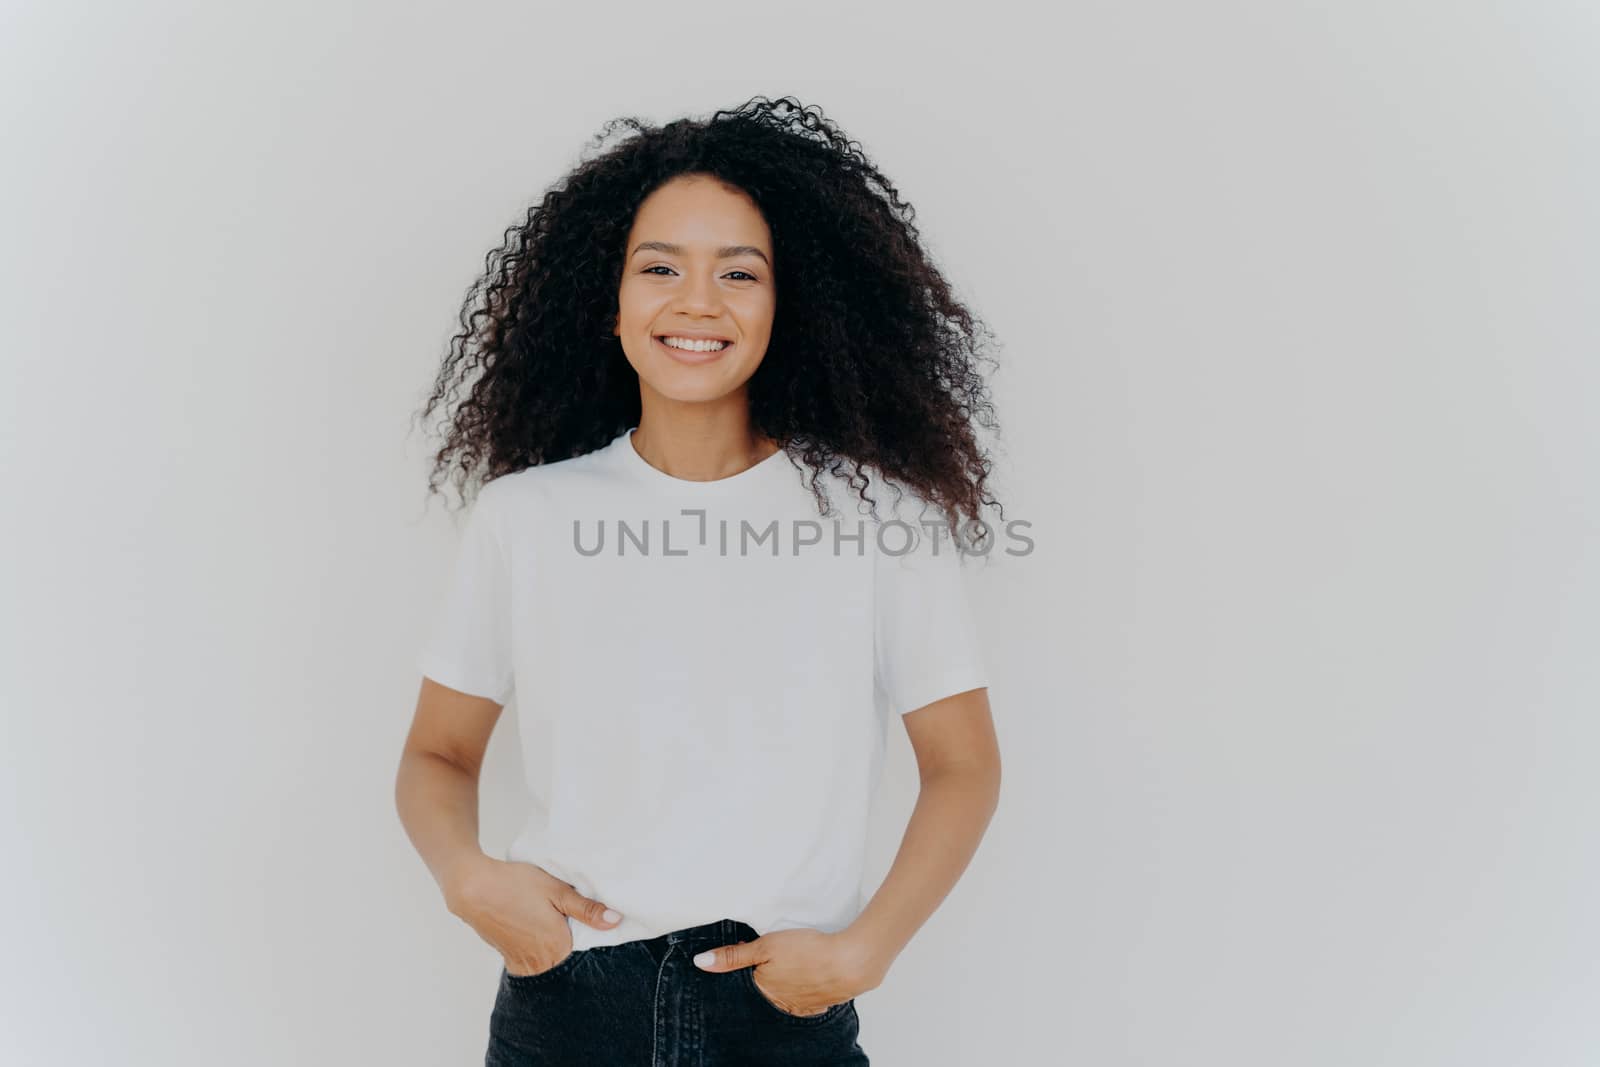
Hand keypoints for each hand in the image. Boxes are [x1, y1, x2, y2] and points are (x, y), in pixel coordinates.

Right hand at [444, 856, 623, 976]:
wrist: (473, 888)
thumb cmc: (516, 884)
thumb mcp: (557, 890)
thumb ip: (587, 909)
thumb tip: (615, 921)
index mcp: (558, 946)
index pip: (585, 951)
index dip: (588, 935)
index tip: (583, 920)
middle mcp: (541, 962)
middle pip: (566, 959)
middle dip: (570, 943)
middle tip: (563, 918)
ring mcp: (523, 963)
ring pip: (548, 962)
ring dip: (552, 947)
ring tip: (546, 922)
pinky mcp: (508, 959)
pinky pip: (531, 962)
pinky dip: (536, 950)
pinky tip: (533, 928)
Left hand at [690, 927, 880, 1016]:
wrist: (852, 961)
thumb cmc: (808, 951)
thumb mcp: (766, 946)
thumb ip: (733, 956)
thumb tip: (700, 962)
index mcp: (765, 992)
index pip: (746, 982)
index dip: (749, 964)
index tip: (754, 950)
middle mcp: (782, 1005)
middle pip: (766, 990)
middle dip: (767, 976)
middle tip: (778, 956)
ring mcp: (803, 1007)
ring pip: (786, 995)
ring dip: (787, 982)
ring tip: (794, 964)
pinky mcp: (823, 1003)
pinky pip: (807, 999)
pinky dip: (805, 988)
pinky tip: (809, 976)